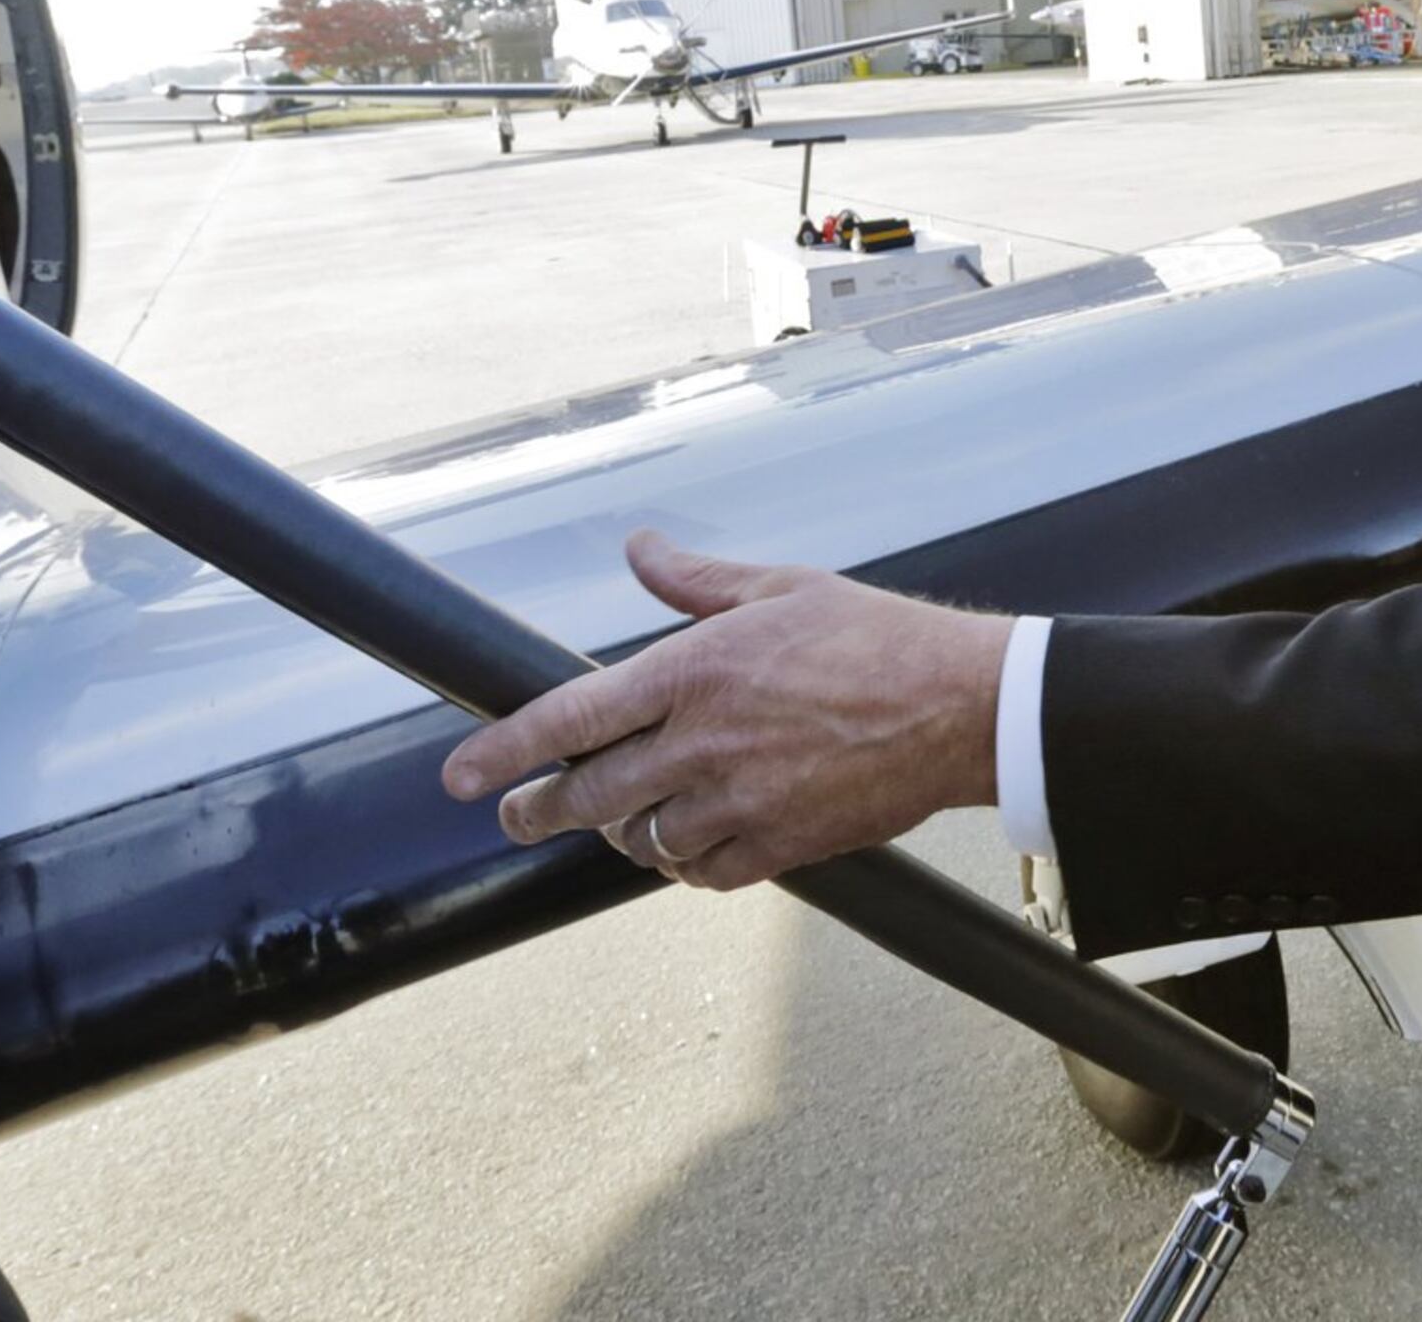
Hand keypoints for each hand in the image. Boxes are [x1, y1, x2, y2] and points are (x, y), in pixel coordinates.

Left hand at [437, 532, 1009, 890]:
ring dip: (624, 832)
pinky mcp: (782, 844)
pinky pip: (704, 873)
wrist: (961, 706)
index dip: (503, 752)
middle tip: (519, 816)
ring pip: (643, 840)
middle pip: (589, 795)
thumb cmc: (876, 636)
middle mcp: (704, 742)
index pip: (570, 717)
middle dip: (539, 810)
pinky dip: (685, 863)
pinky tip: (689, 843)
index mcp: (693, 670)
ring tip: (625, 817)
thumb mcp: (779, 586)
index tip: (460, 779)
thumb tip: (640, 548)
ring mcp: (741, 801)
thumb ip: (694, 580)